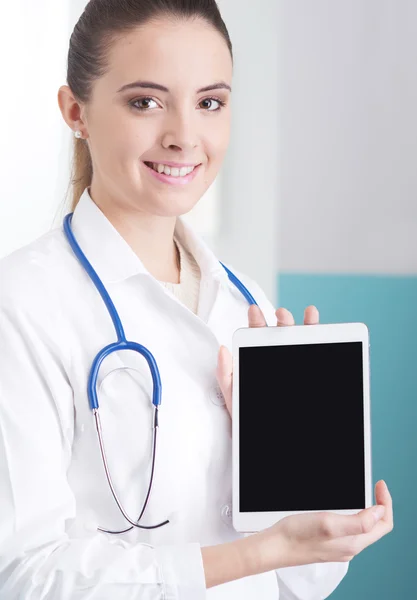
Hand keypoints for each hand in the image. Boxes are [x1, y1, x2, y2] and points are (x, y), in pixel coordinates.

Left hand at [216, 304, 318, 418]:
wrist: (268, 433)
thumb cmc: (248, 413)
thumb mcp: (234, 394)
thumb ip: (226, 374)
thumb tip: (223, 350)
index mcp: (256, 355)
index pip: (256, 334)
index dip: (256, 320)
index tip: (254, 310)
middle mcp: (276, 354)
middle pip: (281, 332)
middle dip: (282, 319)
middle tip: (281, 314)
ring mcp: (294, 358)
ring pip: (301, 337)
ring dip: (305, 323)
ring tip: (307, 314)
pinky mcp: (311, 364)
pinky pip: (316, 347)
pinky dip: (317, 331)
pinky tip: (316, 323)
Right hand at [244, 480, 392, 572]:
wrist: (275, 547)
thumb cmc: (297, 536)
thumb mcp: (329, 524)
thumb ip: (359, 521)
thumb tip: (380, 511)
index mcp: (354, 543)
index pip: (384, 524)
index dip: (386, 502)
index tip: (379, 483)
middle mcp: (350, 547)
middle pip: (377, 526)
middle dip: (379, 504)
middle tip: (374, 485)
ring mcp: (340, 546)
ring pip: (365, 528)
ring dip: (368, 509)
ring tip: (364, 493)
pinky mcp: (329, 544)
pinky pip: (351, 529)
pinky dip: (355, 514)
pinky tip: (346, 506)